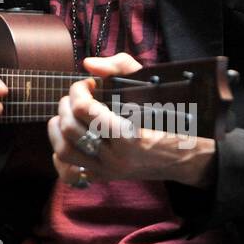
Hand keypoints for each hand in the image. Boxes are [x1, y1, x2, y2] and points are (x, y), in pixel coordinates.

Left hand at [48, 52, 216, 187]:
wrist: (185, 158)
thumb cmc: (172, 119)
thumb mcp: (152, 86)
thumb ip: (121, 67)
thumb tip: (89, 65)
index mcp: (128, 135)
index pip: (84, 110)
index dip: (79, 90)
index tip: (89, 84)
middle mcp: (115, 158)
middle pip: (70, 128)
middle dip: (67, 104)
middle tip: (79, 95)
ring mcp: (108, 171)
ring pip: (64, 151)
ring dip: (58, 127)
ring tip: (67, 113)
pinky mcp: (104, 178)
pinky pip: (69, 173)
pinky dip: (59, 156)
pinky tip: (66, 139)